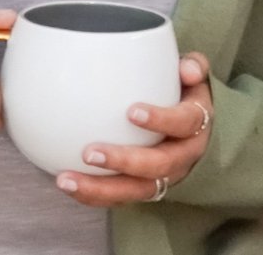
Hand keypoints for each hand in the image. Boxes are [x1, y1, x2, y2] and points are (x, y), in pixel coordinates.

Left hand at [55, 51, 213, 206]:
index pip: (185, 123)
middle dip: (124, 162)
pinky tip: (66, 184)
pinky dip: (92, 195)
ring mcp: (165, 177)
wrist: (191, 129)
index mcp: (195, 126)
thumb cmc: (183, 95)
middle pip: (160, 166)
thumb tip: (188, 70)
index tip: (132, 112)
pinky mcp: (145, 189)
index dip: (162, 120)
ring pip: (137, 190)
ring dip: (101, 189)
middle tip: (89, 153)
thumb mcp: (192, 76)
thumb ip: (193, 66)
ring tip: (66, 180)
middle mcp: (184, 156)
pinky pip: (120, 197)